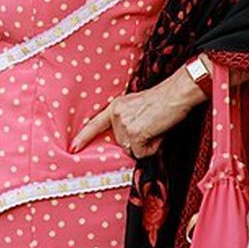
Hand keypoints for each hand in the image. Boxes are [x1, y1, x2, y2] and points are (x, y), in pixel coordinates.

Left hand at [70, 67, 207, 157]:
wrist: (175, 94)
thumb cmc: (162, 101)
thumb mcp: (136, 106)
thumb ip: (127, 120)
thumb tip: (128, 142)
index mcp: (115, 107)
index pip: (95, 124)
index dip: (83, 137)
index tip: (73, 147)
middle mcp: (116, 115)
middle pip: (122, 143)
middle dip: (138, 141)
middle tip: (152, 127)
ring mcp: (124, 124)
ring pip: (133, 150)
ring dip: (146, 144)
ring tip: (156, 128)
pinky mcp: (135, 133)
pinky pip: (142, 153)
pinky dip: (152, 148)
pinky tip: (158, 133)